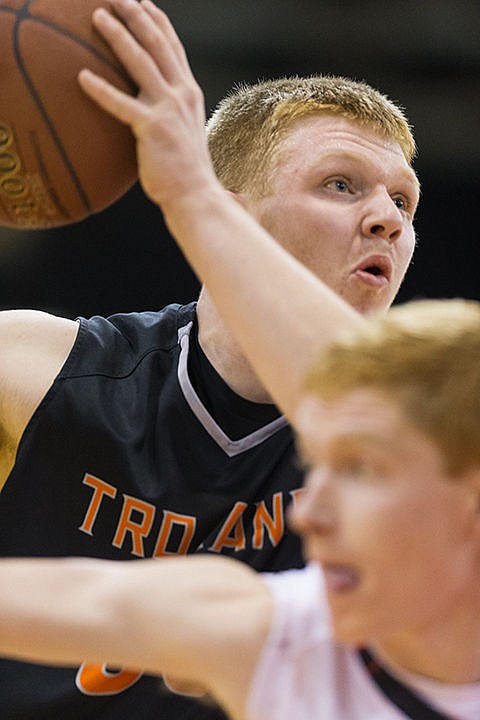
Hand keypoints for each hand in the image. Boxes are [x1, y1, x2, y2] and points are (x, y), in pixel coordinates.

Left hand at [78, 0, 216, 210]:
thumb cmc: (186, 170)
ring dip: (118, 35)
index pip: (174, 48)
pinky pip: (121, 104)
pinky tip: (82, 77)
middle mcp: (182, 94)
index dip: (158, 21)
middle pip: (157, 44)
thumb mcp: (185, 132)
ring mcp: (168, 109)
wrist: (196, 195)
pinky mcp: (152, 128)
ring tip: (98, 17)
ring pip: (140, 62)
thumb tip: (153, 108)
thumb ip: (172, 112)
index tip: (143, 2)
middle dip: (136, 15)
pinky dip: (100, 89)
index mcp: (190, 93)